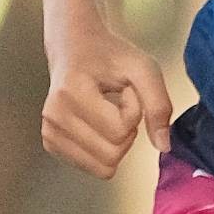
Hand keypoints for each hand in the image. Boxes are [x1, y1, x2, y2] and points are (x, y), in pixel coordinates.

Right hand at [40, 21, 175, 179]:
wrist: (75, 46)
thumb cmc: (109, 55)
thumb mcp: (144, 69)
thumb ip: (159, 105)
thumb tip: (163, 146)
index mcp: (71, 92)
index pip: (120, 130)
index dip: (134, 112)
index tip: (126, 91)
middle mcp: (54, 115)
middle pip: (111, 154)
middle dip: (126, 130)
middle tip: (118, 103)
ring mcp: (49, 131)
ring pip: (102, 167)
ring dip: (115, 141)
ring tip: (108, 112)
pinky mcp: (50, 143)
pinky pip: (92, 167)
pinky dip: (102, 149)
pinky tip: (97, 123)